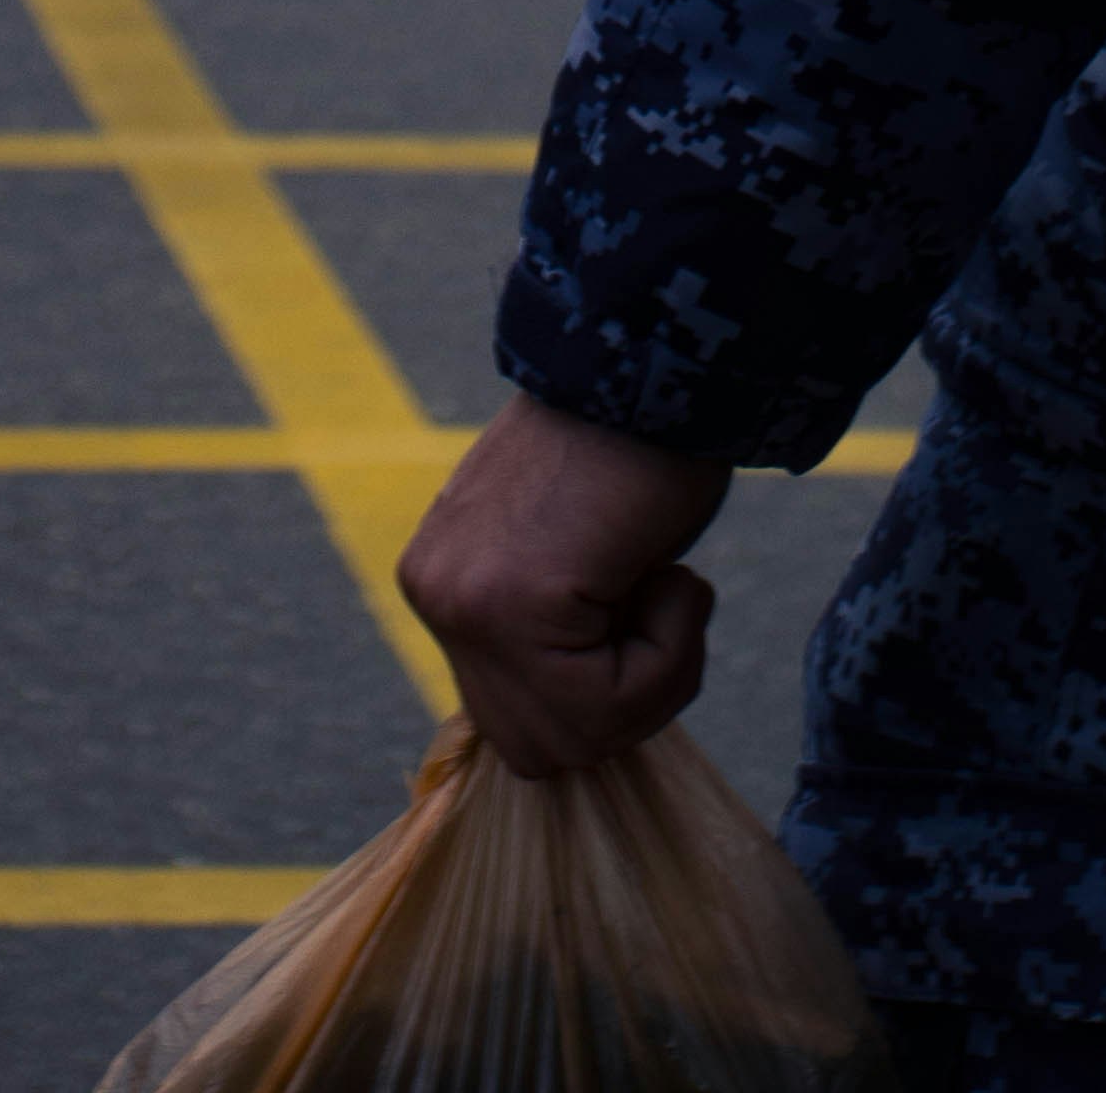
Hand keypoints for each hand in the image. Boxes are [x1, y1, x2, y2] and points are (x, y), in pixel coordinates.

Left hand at [396, 392, 732, 779]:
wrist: (668, 359)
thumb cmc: (647, 450)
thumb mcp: (573, 555)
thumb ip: (548, 626)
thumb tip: (567, 718)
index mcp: (442, 577)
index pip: (516, 716)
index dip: (601, 684)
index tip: (630, 590)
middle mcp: (435, 591)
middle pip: (539, 746)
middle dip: (623, 695)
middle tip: (651, 592)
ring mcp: (465, 600)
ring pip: (579, 738)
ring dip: (656, 672)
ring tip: (660, 574)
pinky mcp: (512, 602)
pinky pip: (608, 707)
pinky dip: (671, 655)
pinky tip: (665, 568)